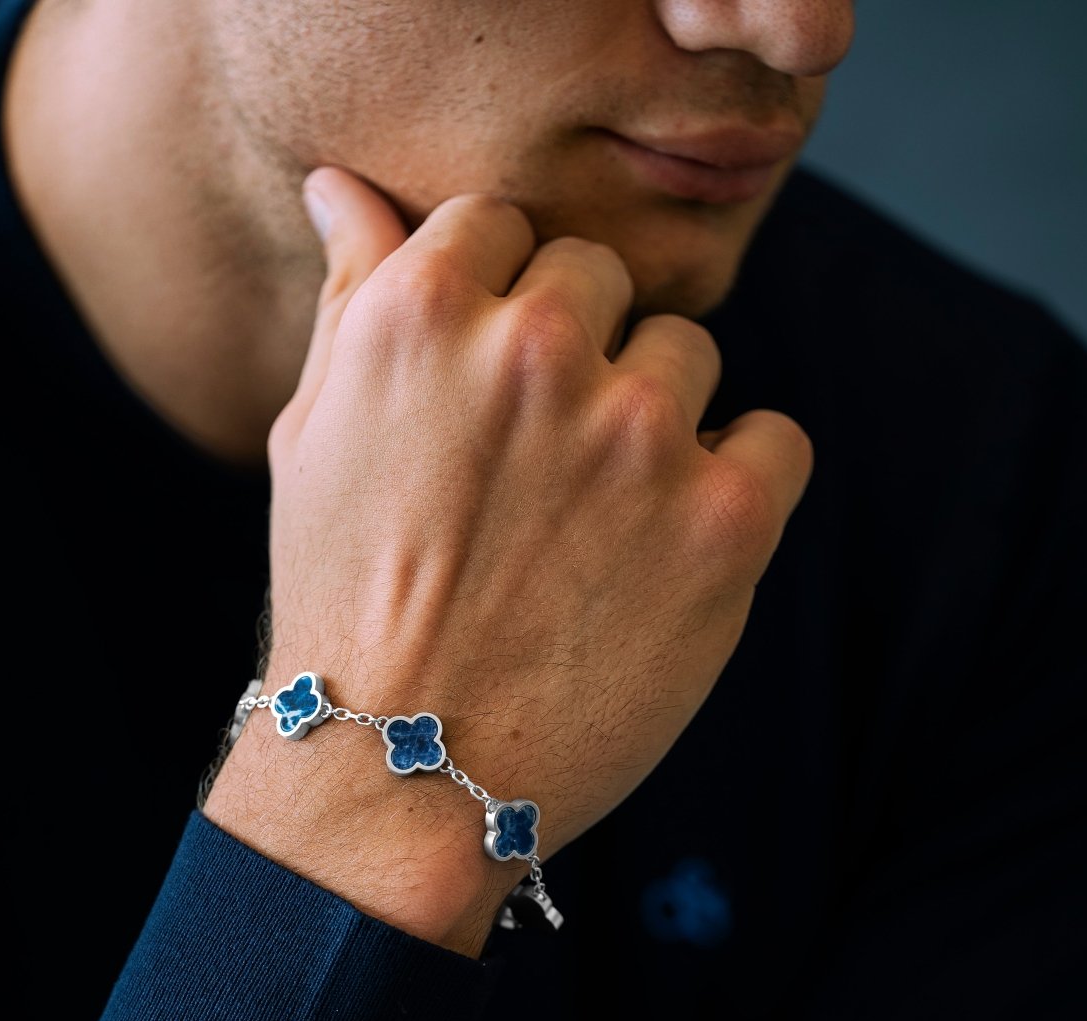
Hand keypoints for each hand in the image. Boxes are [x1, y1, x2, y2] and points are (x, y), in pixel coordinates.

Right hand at [205, 165, 811, 955]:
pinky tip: (673, 543)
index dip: (499, 301)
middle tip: (539, 464)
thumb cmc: (347, 599)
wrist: (406, 769)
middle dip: (576, 351)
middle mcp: (535, 351)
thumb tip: (343, 184)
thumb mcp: (313, 434)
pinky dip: (738, 480)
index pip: (504, 222)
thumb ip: (352, 294)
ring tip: (595, 522)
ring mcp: (638, 433)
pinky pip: (773, 438)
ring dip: (652, 418)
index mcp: (423, 312)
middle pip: (602, 278)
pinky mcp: (724, 521)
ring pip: (686, 352)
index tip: (489, 381)